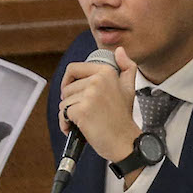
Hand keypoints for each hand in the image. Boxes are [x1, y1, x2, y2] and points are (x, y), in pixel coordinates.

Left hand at [59, 46, 139, 162]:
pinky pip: (63, 114)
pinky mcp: (81, 110)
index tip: (73, 93)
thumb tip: (119, 51)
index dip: (68, 81)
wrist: (125, 142)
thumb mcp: (129, 88)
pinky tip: (78, 129)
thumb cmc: (123, 118)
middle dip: (71, 102)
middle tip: (86, 112)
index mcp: (106, 71)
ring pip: (64, 101)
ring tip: (84, 121)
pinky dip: (66, 124)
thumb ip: (126, 67)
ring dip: (69, 114)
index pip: (74, 68)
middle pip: (67, 88)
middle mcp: (98, 80)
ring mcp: (89, 95)